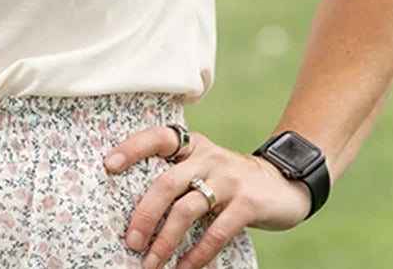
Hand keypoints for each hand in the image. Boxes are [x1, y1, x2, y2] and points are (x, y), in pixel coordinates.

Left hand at [104, 125, 310, 268]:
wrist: (282, 184)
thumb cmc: (229, 179)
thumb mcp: (205, 165)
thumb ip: (179, 175)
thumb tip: (136, 208)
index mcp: (193, 144)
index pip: (158, 138)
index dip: (132, 148)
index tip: (109, 165)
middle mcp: (208, 157)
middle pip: (167, 183)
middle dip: (145, 214)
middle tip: (131, 240)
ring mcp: (228, 179)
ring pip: (187, 211)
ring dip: (166, 240)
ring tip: (151, 262)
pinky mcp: (247, 204)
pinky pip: (215, 232)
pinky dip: (197, 254)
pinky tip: (183, 268)